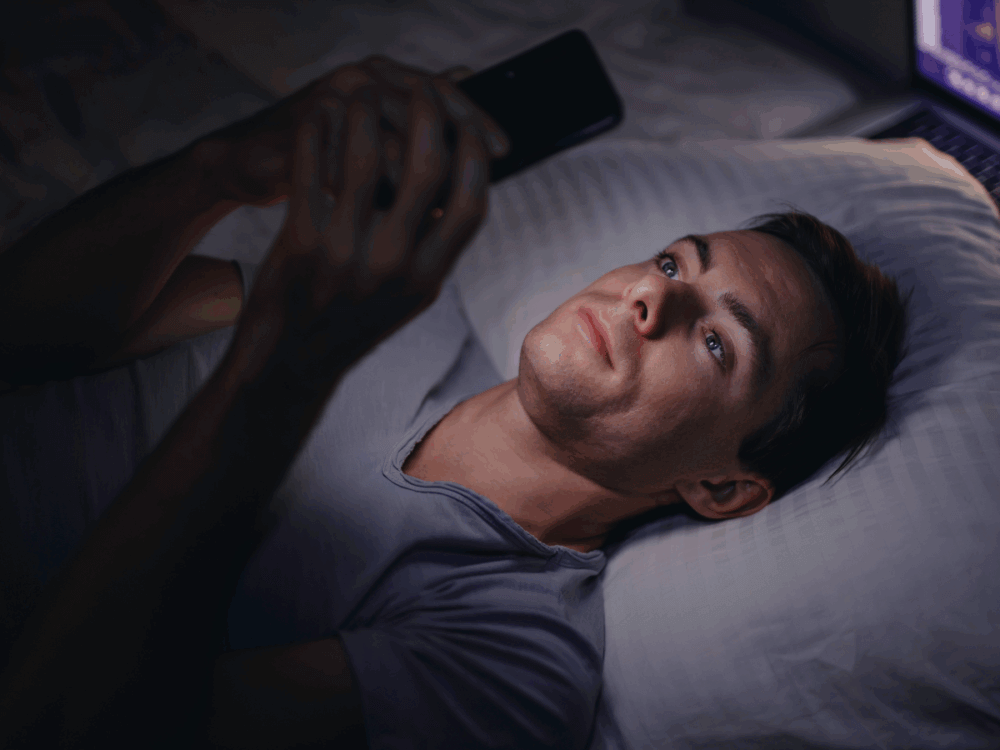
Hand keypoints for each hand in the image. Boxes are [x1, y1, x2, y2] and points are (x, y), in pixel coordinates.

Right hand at [194, 57, 506, 207]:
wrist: (261, 163)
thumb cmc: (332, 161)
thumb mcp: (383, 149)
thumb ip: (427, 142)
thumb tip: (485, 148)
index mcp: (386, 78)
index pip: (443, 90)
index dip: (476, 118)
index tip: (506, 149)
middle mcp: (362, 78)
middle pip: (423, 103)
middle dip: (456, 142)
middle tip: (476, 177)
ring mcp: (330, 99)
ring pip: (387, 134)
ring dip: (413, 177)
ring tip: (434, 209)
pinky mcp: (303, 129)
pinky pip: (347, 160)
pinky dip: (371, 190)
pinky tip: (386, 215)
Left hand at [226, 70, 491, 395]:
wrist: (292, 359)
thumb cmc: (354, 319)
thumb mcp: (408, 294)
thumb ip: (436, 245)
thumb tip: (463, 189)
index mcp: (428, 276)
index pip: (472, 203)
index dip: (475, 155)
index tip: (468, 125)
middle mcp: (393, 263)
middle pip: (428, 169)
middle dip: (429, 115)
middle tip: (422, 89)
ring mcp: (346, 251)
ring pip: (368, 158)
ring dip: (368, 111)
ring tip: (364, 91)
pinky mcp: (301, 239)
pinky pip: (313, 168)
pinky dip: (319, 132)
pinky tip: (320, 113)